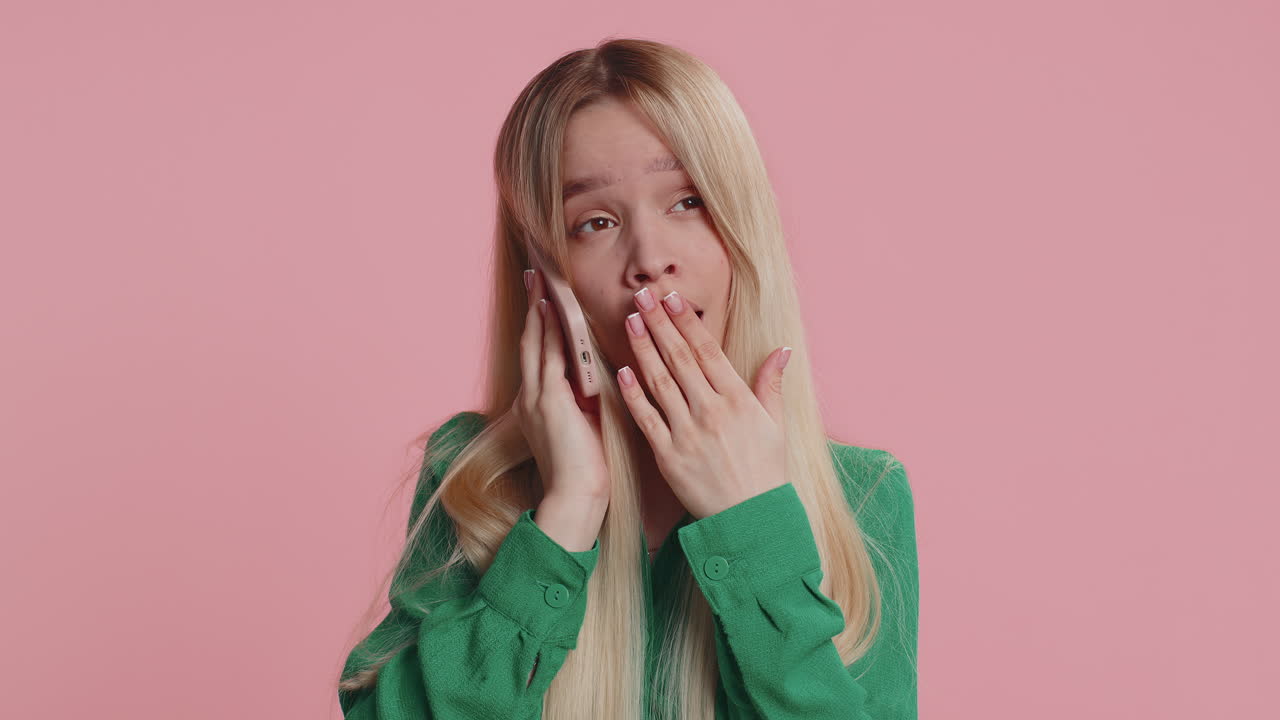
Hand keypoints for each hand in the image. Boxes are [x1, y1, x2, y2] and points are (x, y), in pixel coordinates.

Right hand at [512, 268, 610, 503]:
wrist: (576, 495)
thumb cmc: (587, 467)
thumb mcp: (585, 423)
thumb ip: (586, 397)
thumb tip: (600, 374)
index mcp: (538, 403)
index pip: (539, 354)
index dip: (540, 323)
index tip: (543, 297)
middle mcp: (531, 396)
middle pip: (530, 340)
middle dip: (533, 306)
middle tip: (535, 274)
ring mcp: (536, 397)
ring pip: (536, 342)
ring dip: (539, 309)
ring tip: (541, 280)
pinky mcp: (548, 400)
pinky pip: (548, 356)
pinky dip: (549, 330)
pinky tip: (552, 308)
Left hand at [617, 286, 791, 518]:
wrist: (751, 519)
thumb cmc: (765, 472)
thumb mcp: (775, 425)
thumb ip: (771, 385)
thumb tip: (782, 351)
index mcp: (737, 399)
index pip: (707, 351)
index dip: (686, 322)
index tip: (671, 297)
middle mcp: (711, 410)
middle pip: (679, 358)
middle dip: (658, 323)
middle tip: (641, 295)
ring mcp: (687, 432)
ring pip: (659, 382)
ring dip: (642, 348)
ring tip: (629, 320)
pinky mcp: (668, 455)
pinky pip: (646, 418)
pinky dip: (633, 394)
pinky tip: (621, 370)